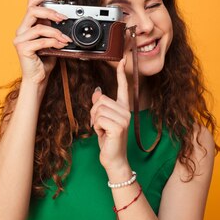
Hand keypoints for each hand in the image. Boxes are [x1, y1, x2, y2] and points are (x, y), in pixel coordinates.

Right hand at [12, 0, 71, 85]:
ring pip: (39, 27)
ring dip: (56, 32)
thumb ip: (53, 31)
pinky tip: (61, 45)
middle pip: (32, 11)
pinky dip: (54, 42)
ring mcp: (20, 39)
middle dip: (50, 12)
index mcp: (27, 26)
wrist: (37, 79)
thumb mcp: (51, 42)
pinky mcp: (23, 49)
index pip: (31, 5)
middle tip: (62, 18)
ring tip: (66, 39)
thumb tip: (64, 20)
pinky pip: (41, 41)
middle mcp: (21, 31)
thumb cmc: (43, 61)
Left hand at [90, 56, 130, 171]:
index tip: (123, 59)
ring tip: (102, 131)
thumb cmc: (108, 141)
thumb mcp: (101, 121)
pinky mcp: (118, 126)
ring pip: (98, 109)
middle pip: (100, 100)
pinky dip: (96, 128)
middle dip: (94, 113)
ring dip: (94, 122)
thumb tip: (97, 91)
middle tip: (100, 126)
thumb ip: (100, 106)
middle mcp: (126, 111)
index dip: (121, 73)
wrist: (114, 159)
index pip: (123, 87)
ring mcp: (124, 119)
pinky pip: (98, 119)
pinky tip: (103, 135)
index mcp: (123, 108)